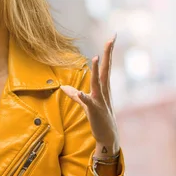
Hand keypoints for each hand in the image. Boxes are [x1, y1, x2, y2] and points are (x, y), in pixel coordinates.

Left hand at [60, 35, 119, 156]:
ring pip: (98, 83)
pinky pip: (88, 103)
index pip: (105, 66)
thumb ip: (76, 95)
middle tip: (111, 39)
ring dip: (96, 71)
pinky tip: (81, 93)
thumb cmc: (99, 119)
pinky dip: (84, 97)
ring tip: (95, 58)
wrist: (107, 137)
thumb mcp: (86, 105)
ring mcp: (100, 100)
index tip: (112, 38)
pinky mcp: (94, 111)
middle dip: (108, 54)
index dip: (108, 52)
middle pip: (105, 69)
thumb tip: (63, 87)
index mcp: (103, 87)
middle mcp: (103, 91)